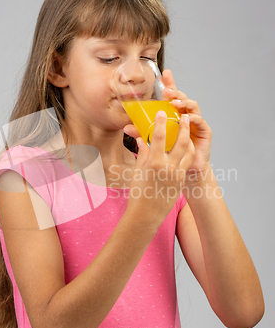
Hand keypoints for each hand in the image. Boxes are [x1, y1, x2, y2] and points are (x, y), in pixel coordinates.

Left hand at [124, 69, 211, 179]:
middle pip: (182, 97)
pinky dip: (193, 118)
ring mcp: (196, 122)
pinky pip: (200, 121)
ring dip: (183, 102)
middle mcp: (186, 115)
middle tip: (166, 91)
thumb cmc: (171, 155)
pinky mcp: (205, 131)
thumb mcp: (154, 142)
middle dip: (175, 91)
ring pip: (192, 106)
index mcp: (174, 115)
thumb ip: (142, 133)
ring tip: (174, 103)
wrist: (187, 171)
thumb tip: (126, 128)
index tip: (164, 73)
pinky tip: (187, 117)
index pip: (172, 96)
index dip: (170, 83)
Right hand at [125, 110, 194, 225]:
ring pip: (187, 151)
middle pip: (179, 141)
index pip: (159, 137)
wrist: (146, 214)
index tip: (162, 113)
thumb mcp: (138, 171)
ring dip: (188, 138)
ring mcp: (177, 174)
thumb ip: (143, 153)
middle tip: (183, 116)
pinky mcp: (181, 180)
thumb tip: (142, 139)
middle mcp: (168, 167)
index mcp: (154, 163)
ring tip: (187, 129)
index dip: (161, 123)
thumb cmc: (138, 193)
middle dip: (183, 127)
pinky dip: (187, 152)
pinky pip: (187, 162)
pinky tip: (186, 146)